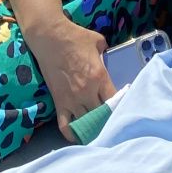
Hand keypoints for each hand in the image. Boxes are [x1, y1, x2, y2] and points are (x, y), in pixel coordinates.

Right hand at [25, 16, 114, 140]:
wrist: (50, 38)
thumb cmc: (75, 37)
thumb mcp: (98, 41)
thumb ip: (106, 51)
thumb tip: (108, 55)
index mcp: (100, 77)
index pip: (114, 100)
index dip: (119, 105)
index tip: (121, 107)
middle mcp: (87, 92)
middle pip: (101, 115)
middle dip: (107, 118)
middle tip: (110, 121)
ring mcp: (72, 100)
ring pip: (86, 123)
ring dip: (92, 127)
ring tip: (97, 130)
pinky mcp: (59, 104)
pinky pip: (66, 127)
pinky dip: (72, 134)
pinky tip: (78, 135)